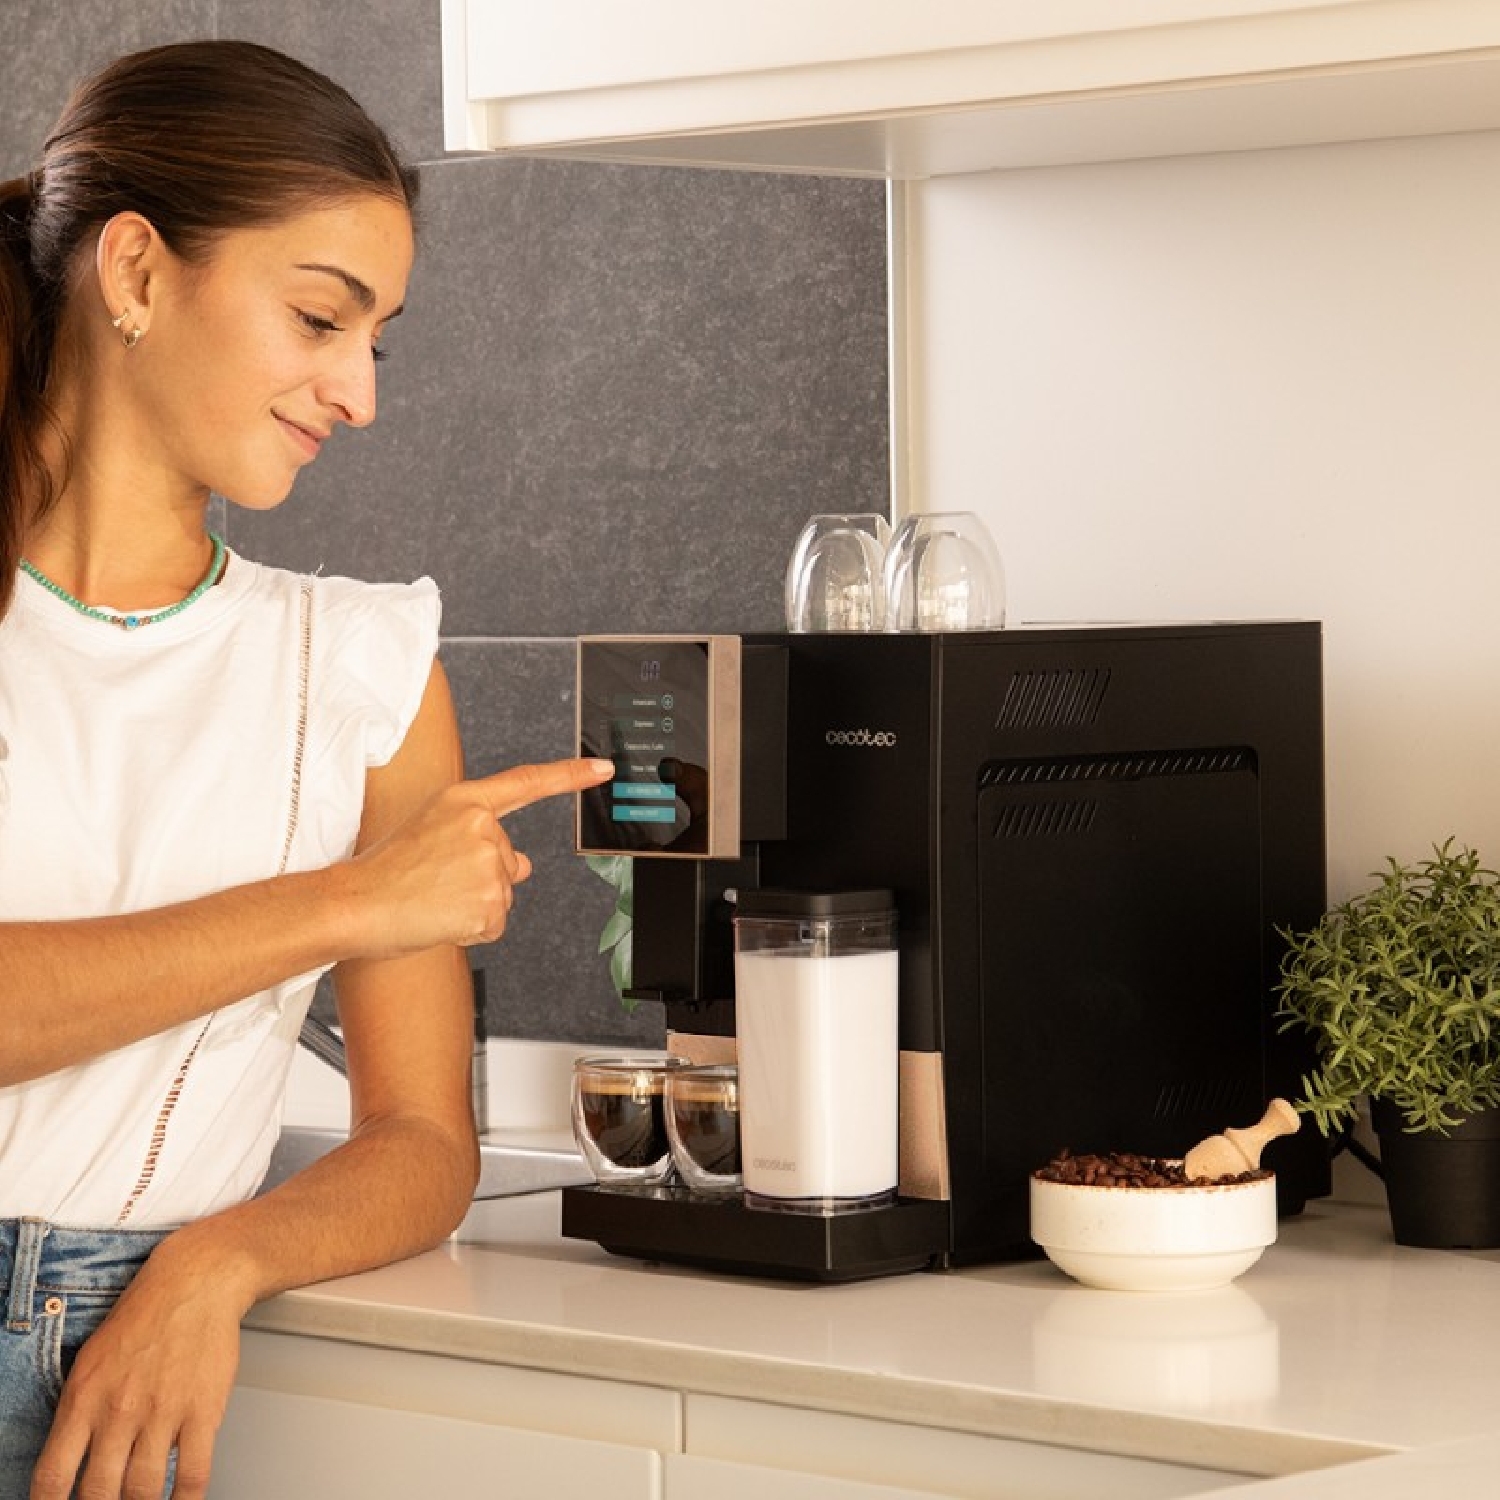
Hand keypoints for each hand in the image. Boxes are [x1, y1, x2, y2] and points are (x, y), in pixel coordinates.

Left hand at [30, 1253, 240, 1499]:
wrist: (196, 1281)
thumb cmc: (145, 1316)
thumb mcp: (90, 1360)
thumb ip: (79, 1412)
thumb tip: (71, 1463)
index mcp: (83, 1399)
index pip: (52, 1478)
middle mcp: (119, 1411)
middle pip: (97, 1494)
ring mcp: (162, 1413)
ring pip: (142, 1492)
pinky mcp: (203, 1411)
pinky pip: (192, 1475)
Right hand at [344, 756, 613, 955]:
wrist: (357, 905)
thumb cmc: (385, 871)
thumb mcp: (432, 833)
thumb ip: (479, 838)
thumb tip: (526, 865)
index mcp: (466, 802)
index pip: (527, 783)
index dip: (569, 775)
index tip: (603, 768)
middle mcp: (484, 828)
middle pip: (510, 861)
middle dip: (481, 878)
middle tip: (435, 881)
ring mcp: (491, 866)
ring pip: (503, 895)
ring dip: (474, 905)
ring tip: (433, 899)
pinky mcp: (491, 905)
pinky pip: (495, 923)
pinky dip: (472, 929)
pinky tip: (441, 918)